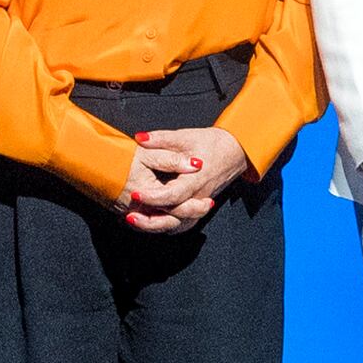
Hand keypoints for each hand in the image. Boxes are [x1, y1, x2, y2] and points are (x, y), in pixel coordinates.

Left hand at [121, 124, 249, 232]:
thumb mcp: (185, 137)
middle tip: (129, 216)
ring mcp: (199, 206)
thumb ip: (162, 138)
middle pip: (174, 217)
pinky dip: (164, 225)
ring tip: (134, 220)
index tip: (136, 194)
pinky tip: (147, 222)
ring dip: (155, 226)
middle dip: (150, 220)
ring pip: (177, 225)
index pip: (174, 195)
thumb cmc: (210, 143)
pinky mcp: (197, 209)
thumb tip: (140, 138)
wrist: (233, 151)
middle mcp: (199, 197)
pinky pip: (180, 224)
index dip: (153, 197)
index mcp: (196, 180)